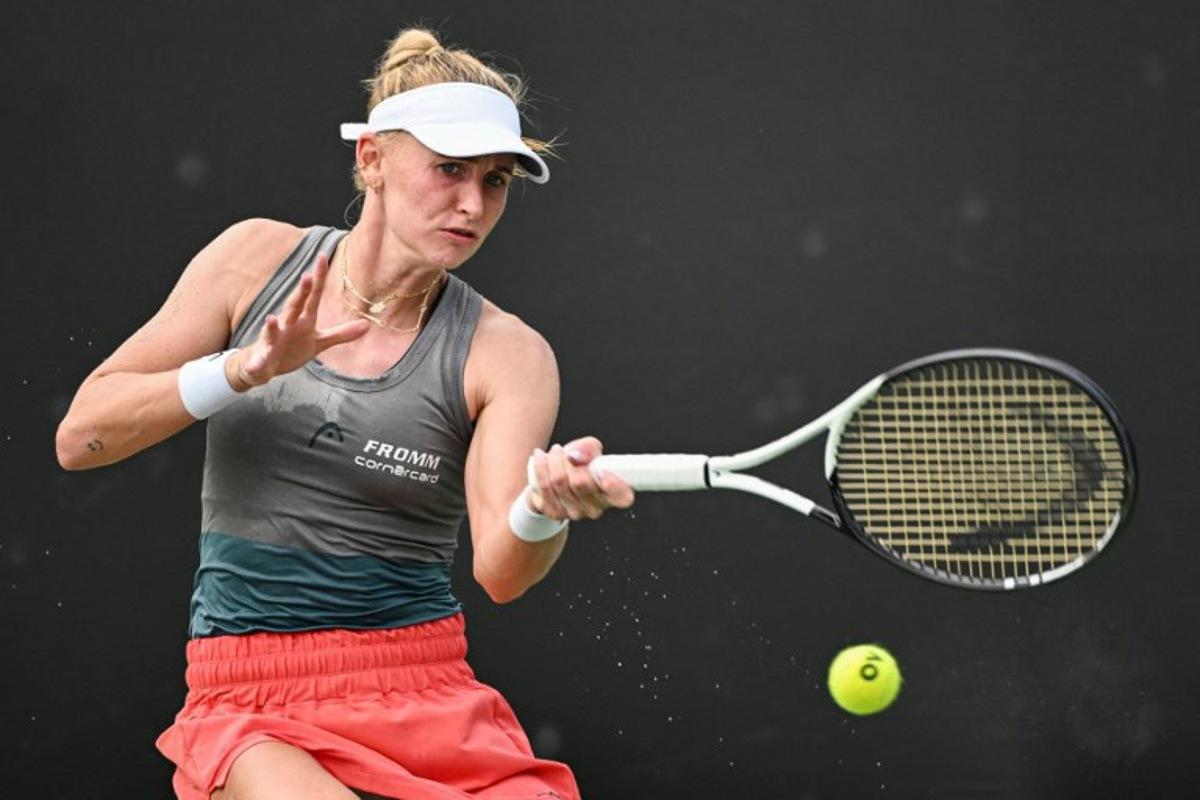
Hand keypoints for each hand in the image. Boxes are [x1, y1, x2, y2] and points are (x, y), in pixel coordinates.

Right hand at [230, 253, 369, 388]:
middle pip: (294, 306)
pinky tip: (256, 365)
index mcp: (303, 319)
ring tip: (271, 319)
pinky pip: (259, 360)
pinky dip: (257, 362)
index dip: (318, 278)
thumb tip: (367, 326)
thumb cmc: (292, 348)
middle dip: (300, 293)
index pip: (312, 296)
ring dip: (271, 326)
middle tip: (307, 276)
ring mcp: (273, 340)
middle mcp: (287, 325)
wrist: (263, 365)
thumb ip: (341, 333)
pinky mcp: (262, 358)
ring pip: (272, 331)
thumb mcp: (319, 342)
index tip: (322, 256)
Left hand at [528, 436, 634, 520]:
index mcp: (612, 495)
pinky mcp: (554, 512)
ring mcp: (574, 513)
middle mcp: (596, 508)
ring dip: (554, 460)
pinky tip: (540, 457)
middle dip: (570, 461)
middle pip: (581, 483)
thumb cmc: (580, 465)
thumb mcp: (590, 451)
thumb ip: (588, 448)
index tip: (601, 470)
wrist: (556, 481)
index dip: (614, 485)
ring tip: (555, 452)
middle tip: (568, 453)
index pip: (623, 497)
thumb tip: (575, 456)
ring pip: (560, 481)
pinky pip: (545, 486)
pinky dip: (541, 466)